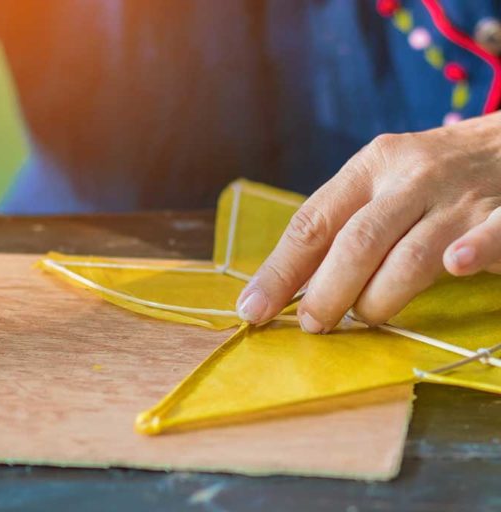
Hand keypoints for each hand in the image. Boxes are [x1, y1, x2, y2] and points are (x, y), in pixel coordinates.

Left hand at [236, 111, 500, 332]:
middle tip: (312, 325)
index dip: (279, 270)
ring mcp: (460, 196)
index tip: (253, 309)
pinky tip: (455, 266)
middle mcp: (411, 177)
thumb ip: (343, 227)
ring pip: (412, 253)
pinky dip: (473, 251)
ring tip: (366, 317)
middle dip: (326, 291)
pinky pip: (491, 234)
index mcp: (370, 167)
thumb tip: (290, 287)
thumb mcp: (382, 183)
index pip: (313, 223)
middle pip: (357, 240)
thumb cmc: (433, 176)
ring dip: (379, 296)